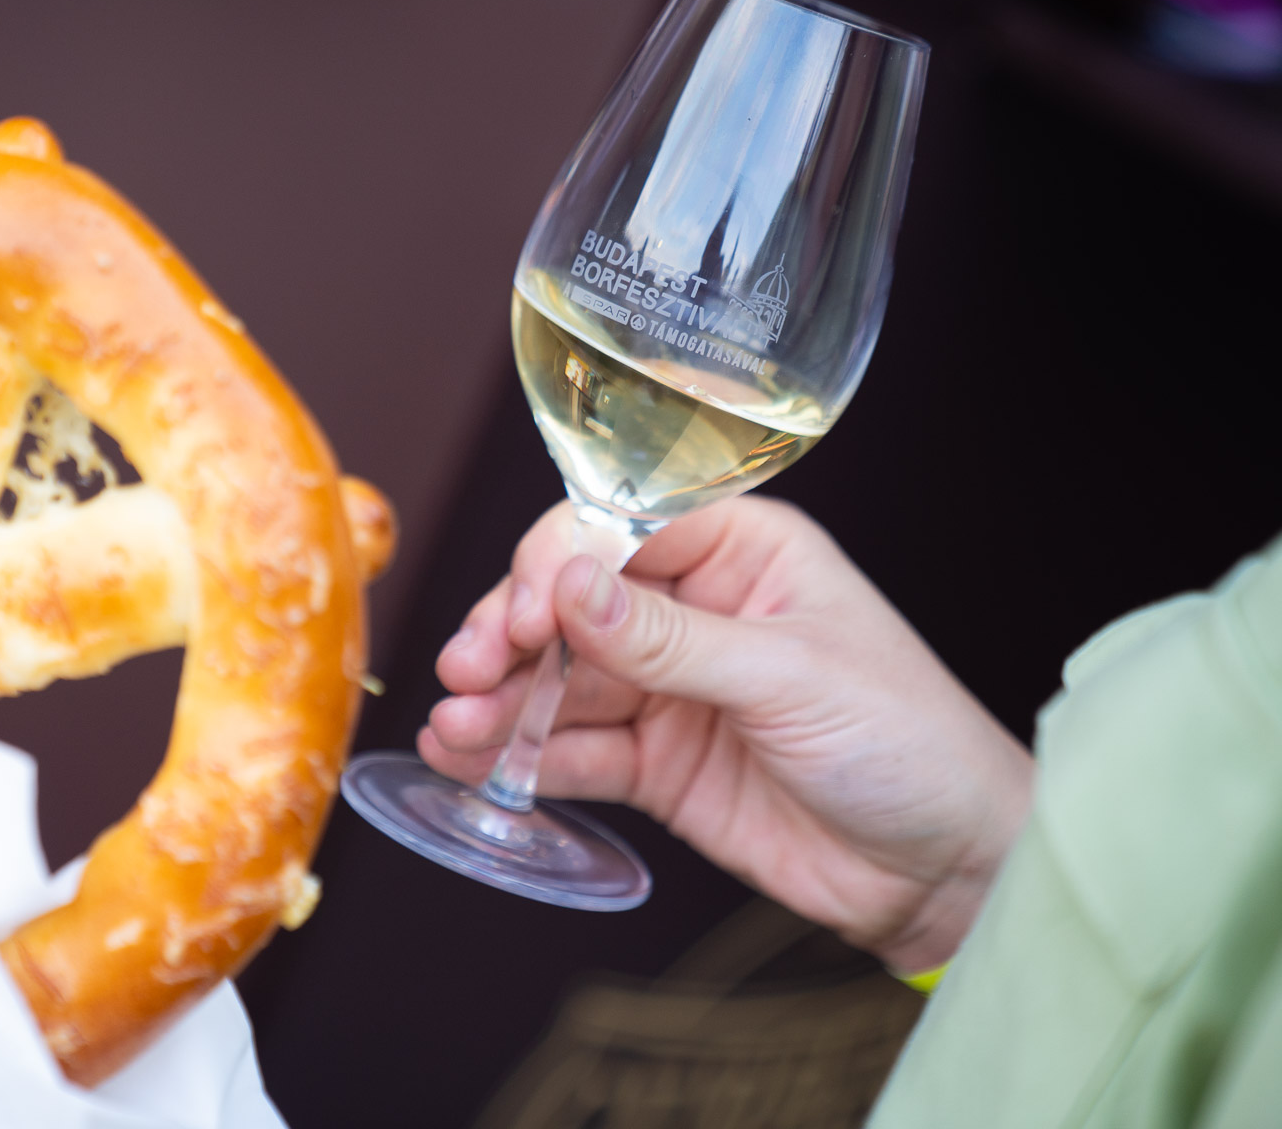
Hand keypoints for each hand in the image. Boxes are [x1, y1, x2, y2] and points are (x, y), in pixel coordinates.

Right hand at [425, 497, 1033, 972]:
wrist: (947, 873)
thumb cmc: (908, 744)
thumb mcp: (787, 677)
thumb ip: (669, 638)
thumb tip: (572, 585)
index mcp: (745, 551)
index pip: (622, 528)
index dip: (559, 564)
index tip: (524, 613)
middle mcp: (699, 608)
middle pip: (574, 602)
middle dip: (512, 633)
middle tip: (468, 670)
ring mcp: (672, 687)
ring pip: (561, 679)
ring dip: (502, 701)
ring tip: (453, 730)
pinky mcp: (658, 762)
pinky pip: (574, 750)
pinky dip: (522, 757)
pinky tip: (472, 761)